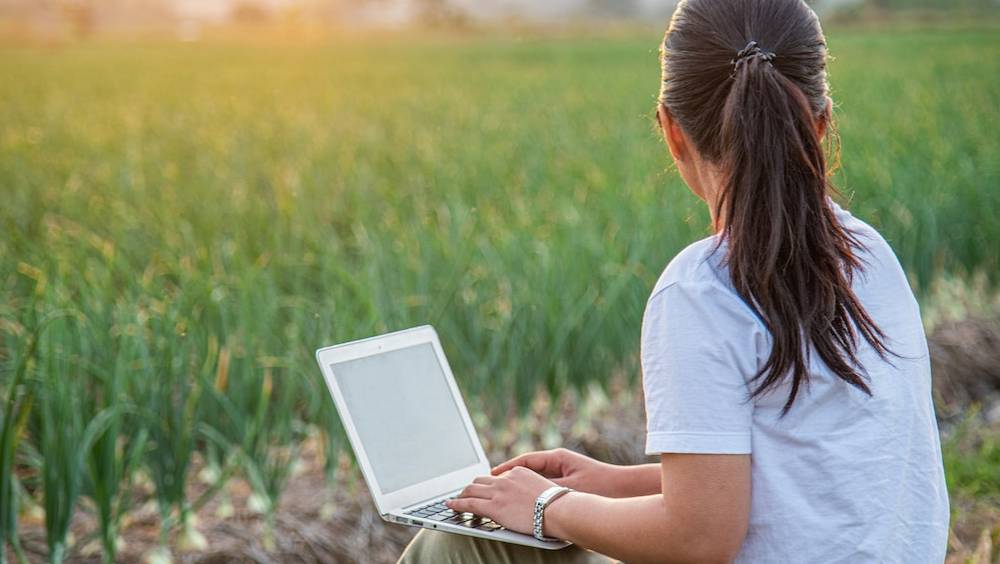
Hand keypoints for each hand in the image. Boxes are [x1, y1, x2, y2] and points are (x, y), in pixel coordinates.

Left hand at [446, 466, 558, 535]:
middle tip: (466, 494)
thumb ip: (529, 489)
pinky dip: (456, 504)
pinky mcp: (493, 507)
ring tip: (456, 501)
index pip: (497, 476)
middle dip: (471, 487)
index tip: (484, 488)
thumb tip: (525, 498)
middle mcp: (505, 479)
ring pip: (471, 489)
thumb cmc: (556, 505)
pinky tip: (450, 506)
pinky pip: (468, 504)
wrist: (557, 510)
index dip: (488, 484)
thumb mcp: (542, 488)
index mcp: (518, 471)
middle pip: (480, 480)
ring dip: (462, 495)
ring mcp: (498, 492)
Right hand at [491, 448, 625, 497]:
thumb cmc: (601, 486)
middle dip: (509, 476)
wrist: (626, 489)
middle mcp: (559, 462)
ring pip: (535, 478)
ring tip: (503, 493)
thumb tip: (528, 493)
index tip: (492, 474)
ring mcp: (564, 472)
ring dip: (520, 484)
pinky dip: (533, 492)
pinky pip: (544, 486)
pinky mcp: (569, 483)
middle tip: (491, 484)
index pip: (525, 460)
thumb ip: (547, 490)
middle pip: (528, 468)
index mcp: (558, 458)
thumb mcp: (570, 489)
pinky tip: (526, 503)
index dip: (506, 467)